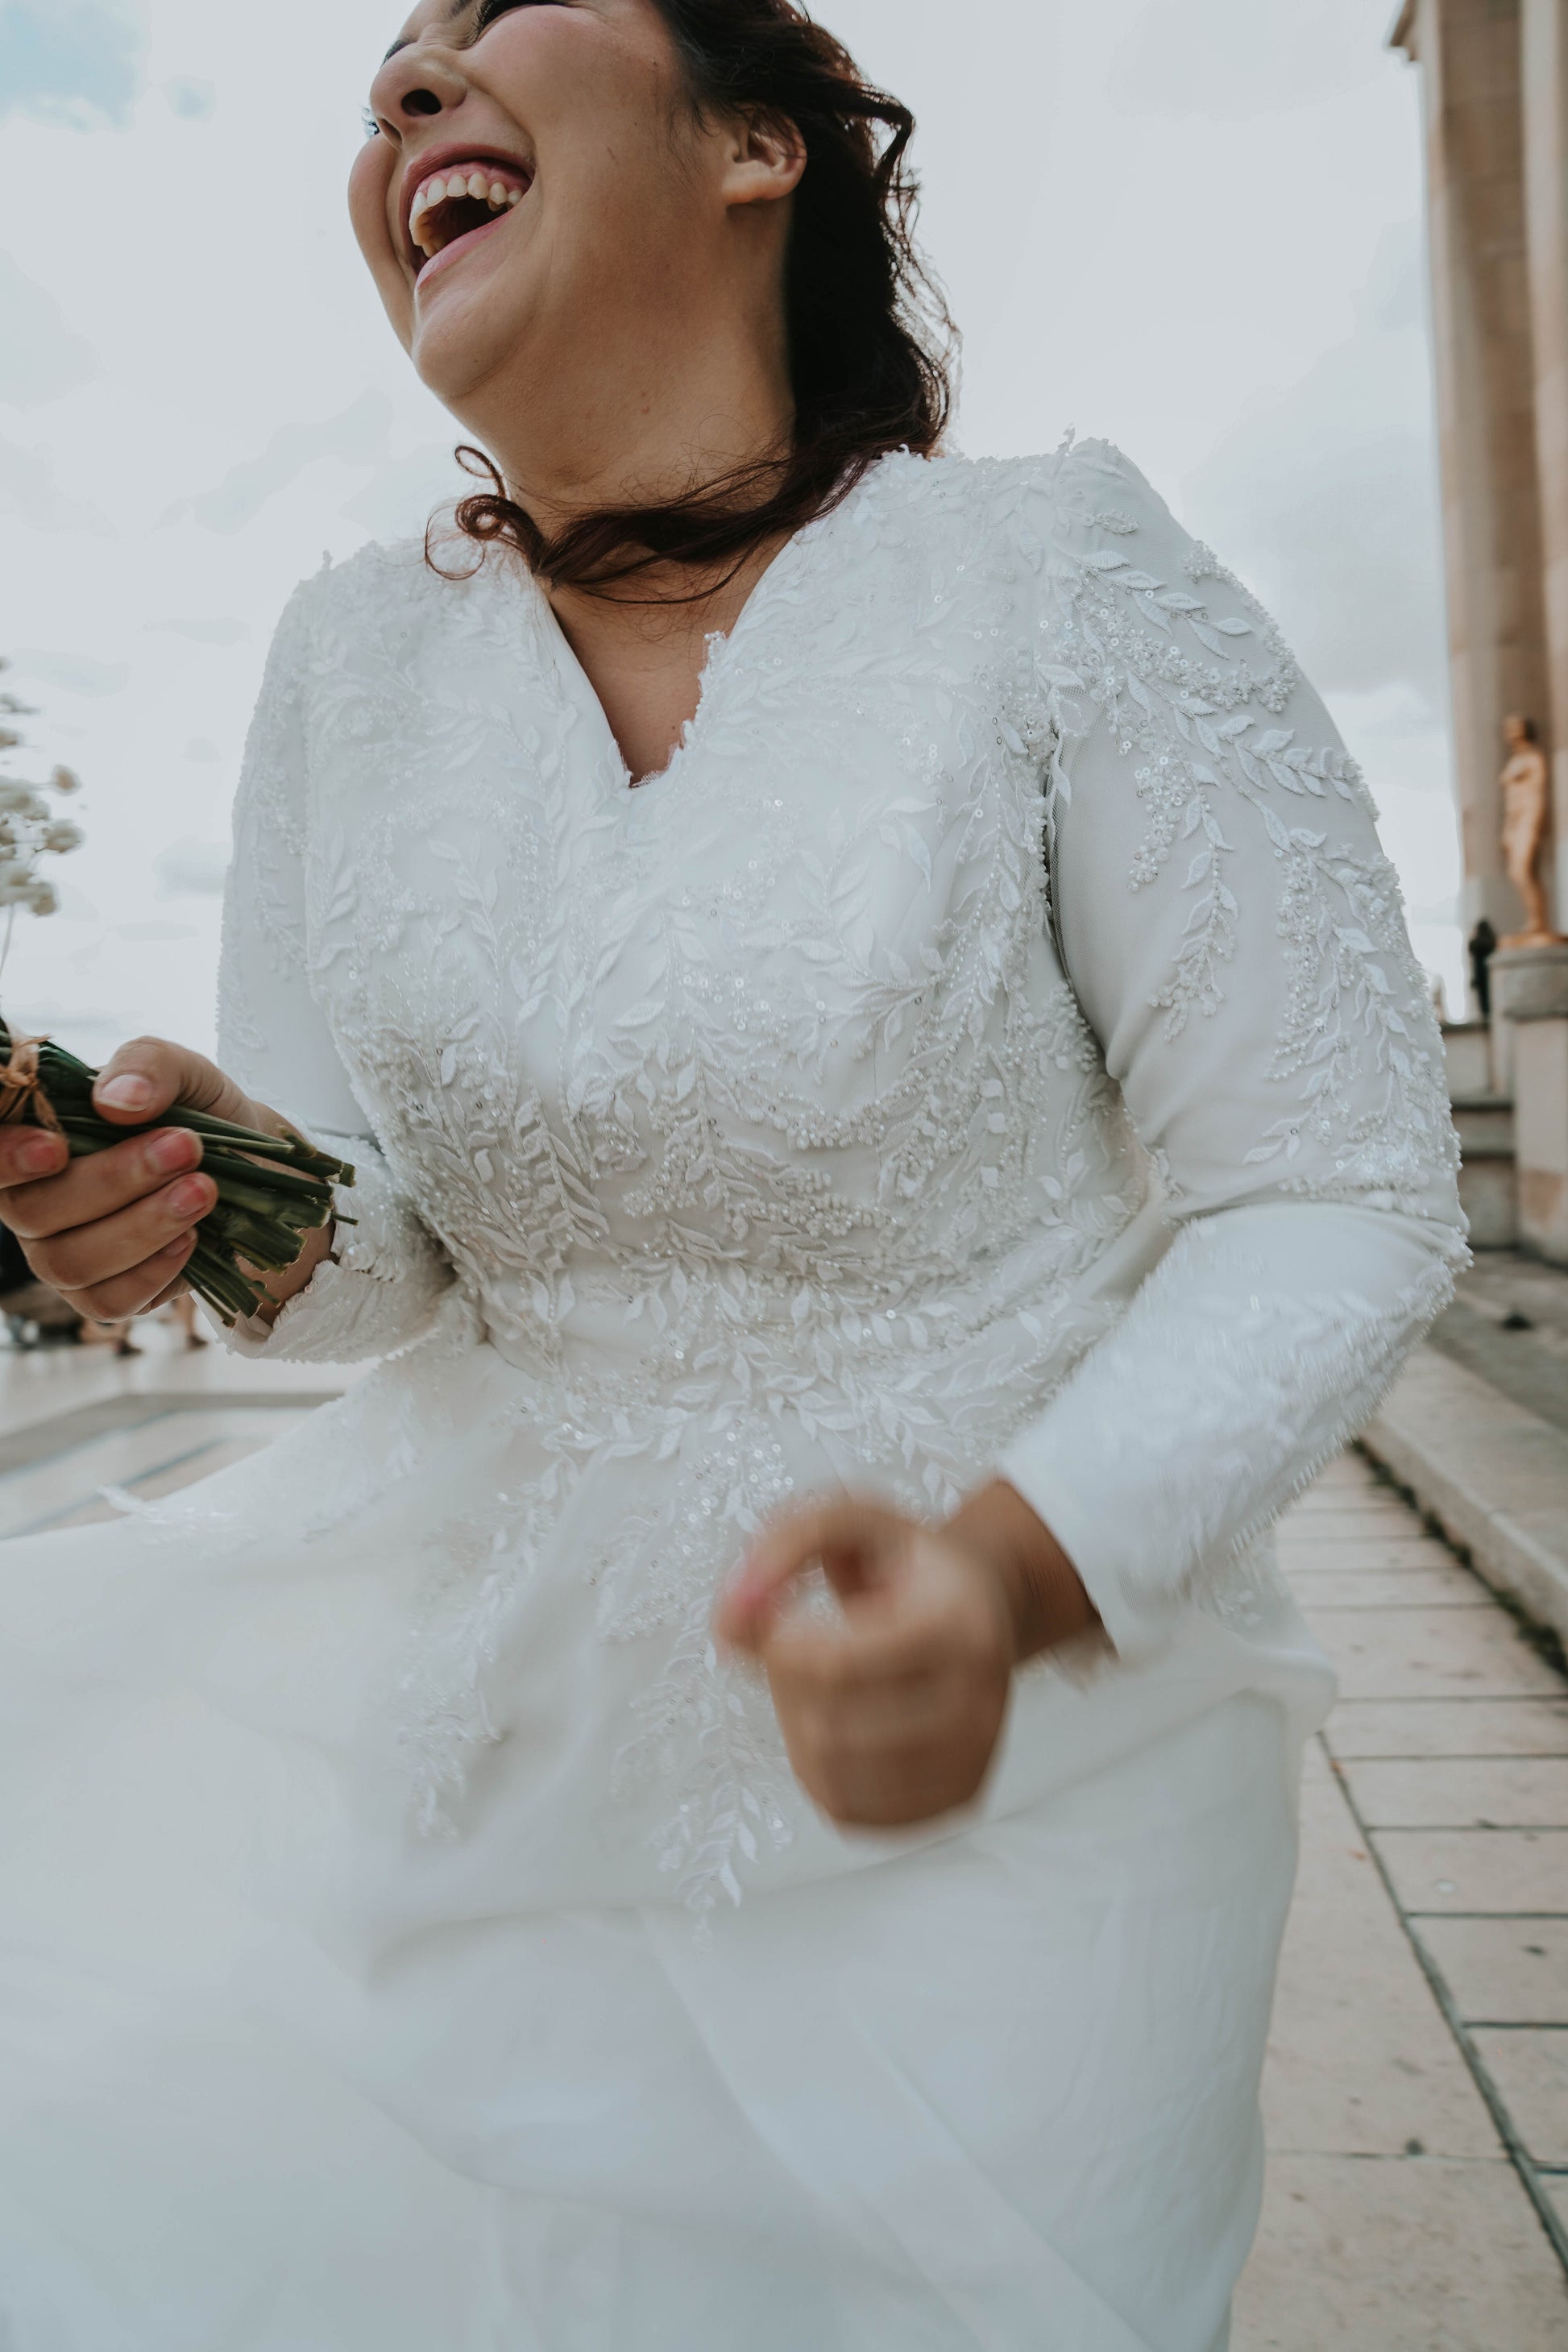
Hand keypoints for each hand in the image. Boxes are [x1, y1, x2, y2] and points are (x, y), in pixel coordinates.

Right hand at [0, 1036, 315, 1324]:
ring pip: (71, 1261)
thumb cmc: (197, 1115)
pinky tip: (192, 1238)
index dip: (7, 1158)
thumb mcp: (184, 1072)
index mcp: (31, 1139)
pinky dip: (152, 1270)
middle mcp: (32, 1200)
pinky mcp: (100, 1295)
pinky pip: (106, 1301)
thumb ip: (146, 1066)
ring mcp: (60, 1252)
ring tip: (202, 1191)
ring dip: (143, 1226)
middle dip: (114, 1181)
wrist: (254, 1171)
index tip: (57, 1148)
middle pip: (34, 1210)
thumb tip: (115, 1099)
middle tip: (185, 1148)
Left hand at [715, 1484, 1098, 1829]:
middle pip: (830, 1731)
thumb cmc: (908, 1562)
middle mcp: (980, 1701)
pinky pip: (852, 1814)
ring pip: (834, 1781)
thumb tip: (729, 1621)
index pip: (836, 1668)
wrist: (985, 1602)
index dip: (779, 1646)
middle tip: (798, 1649)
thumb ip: (781, 1549)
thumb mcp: (850, 1520)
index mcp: (959, 1626)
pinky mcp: (957, 1798)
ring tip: (818, 1684)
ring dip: (798, 1730)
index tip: (780, 1620)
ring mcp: (974, 1759)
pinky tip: (836, 1723)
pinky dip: (819, 1772)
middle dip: (787, 1688)